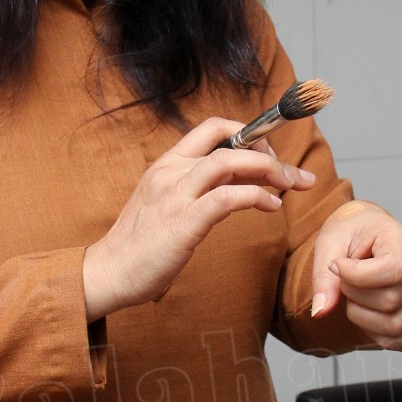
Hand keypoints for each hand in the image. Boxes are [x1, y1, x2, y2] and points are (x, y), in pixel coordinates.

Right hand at [83, 116, 314, 319]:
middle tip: (294, 175)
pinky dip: (256, 197)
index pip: (213, 128)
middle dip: (270, 152)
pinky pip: (227, 198)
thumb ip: (199, 188)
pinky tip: (271, 207)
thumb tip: (238, 184)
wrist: (107, 273)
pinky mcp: (182, 222)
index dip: (248, 134)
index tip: (271, 156)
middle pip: (229, 141)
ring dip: (269, 169)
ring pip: (230, 161)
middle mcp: (170, 171)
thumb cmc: (141, 245)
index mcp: (167, 164)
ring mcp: (175, 195)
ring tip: (290, 185)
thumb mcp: (168, 204)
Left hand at [308, 200, 401, 349]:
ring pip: (396, 324)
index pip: (394, 270)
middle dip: (354, 295)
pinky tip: (363, 314)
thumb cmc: (350, 229)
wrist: (362, 229)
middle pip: (390, 301)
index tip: (337, 265)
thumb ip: (324, 276)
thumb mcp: (330, 241)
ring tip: (352, 295)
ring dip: (362, 316)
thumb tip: (321, 310)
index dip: (358, 276)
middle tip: (342, 280)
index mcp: (401, 242)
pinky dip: (378, 334)